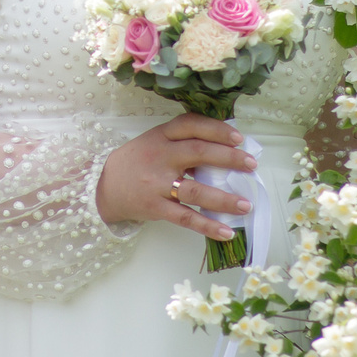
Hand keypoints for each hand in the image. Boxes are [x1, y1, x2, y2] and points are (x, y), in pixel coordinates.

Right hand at [96, 116, 255, 241]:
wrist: (104, 186)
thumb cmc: (138, 161)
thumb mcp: (155, 142)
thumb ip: (183, 142)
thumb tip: (227, 149)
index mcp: (162, 136)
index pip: (191, 125)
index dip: (217, 130)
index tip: (239, 138)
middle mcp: (160, 157)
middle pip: (198, 153)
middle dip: (229, 159)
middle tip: (251, 166)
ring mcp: (157, 184)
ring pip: (195, 191)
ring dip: (224, 199)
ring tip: (246, 205)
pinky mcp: (155, 208)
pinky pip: (185, 218)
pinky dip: (207, 226)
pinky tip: (226, 231)